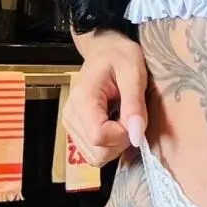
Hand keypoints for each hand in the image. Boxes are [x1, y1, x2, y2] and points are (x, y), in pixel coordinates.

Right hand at [64, 30, 148, 166]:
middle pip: (97, 152)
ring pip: (96, 156)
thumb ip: (134, 104)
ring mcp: (71, 124)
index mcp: (82, 99)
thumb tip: (136, 135)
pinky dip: (110, 145)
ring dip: (116, 145)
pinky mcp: (76, 130)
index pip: (99, 137)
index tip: (134, 118)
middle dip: (121, 142)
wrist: (104, 50)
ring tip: (123, 118)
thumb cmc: (119, 56)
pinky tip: (116, 124)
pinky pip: (94, 152)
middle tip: (130, 118)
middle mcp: (70, 115)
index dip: (122, 135)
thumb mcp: (133, 72)